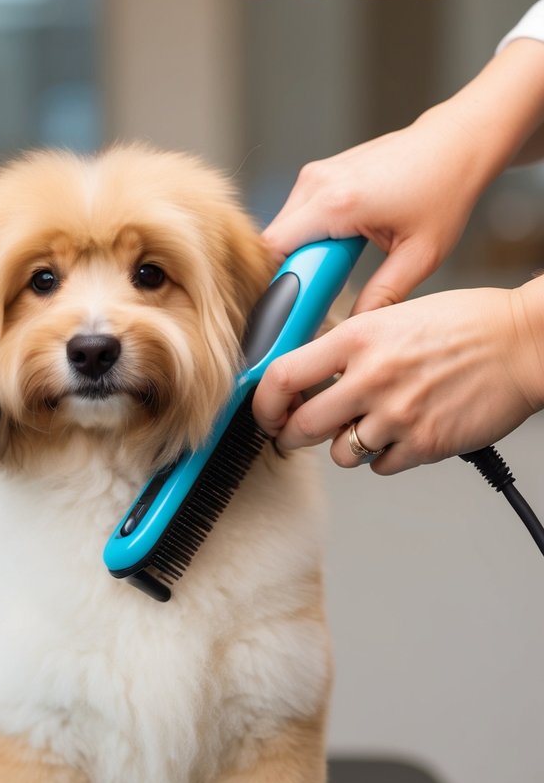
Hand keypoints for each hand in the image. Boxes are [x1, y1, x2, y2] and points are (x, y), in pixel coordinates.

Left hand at [252, 284, 543, 474]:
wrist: (522, 344)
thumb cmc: (467, 323)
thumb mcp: (395, 315)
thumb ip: (352, 343)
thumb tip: (313, 370)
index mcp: (358, 338)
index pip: (283, 376)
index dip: (264, 403)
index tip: (266, 411)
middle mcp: (371, 377)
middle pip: (301, 426)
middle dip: (291, 436)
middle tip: (294, 435)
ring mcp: (397, 415)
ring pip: (340, 453)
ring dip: (346, 446)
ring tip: (368, 425)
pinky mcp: (423, 444)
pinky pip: (380, 467)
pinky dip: (383, 458)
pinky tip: (400, 434)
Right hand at [262, 112, 478, 313]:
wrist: (456, 143)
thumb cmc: (444, 191)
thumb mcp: (420, 255)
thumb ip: (383, 295)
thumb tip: (355, 326)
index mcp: (337, 203)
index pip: (275, 250)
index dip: (281, 284)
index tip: (300, 306)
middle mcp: (318, 182)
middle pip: (275, 240)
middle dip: (296, 270)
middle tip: (330, 286)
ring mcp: (316, 172)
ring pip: (284, 226)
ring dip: (305, 251)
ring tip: (345, 259)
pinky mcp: (321, 170)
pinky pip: (298, 212)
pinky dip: (312, 233)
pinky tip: (346, 240)